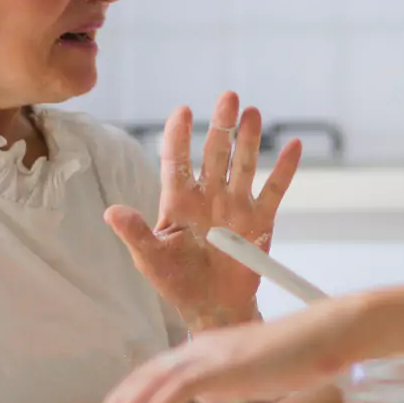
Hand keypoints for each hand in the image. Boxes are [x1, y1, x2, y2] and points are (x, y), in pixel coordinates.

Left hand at [56, 296, 371, 402]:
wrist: (326, 335)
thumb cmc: (296, 358)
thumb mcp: (246, 377)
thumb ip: (219, 388)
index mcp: (195, 353)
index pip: (142, 383)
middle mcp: (190, 351)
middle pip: (131, 387)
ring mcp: (201, 355)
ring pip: (140, 392)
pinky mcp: (214, 365)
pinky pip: (167, 397)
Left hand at [106, 92, 301, 330]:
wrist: (213, 306)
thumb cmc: (177, 282)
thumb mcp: (150, 259)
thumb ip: (135, 234)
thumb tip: (110, 212)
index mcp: (178, 201)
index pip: (176, 161)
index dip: (179, 136)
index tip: (182, 111)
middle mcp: (208, 196)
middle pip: (215, 153)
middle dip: (221, 125)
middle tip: (228, 97)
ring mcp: (236, 205)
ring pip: (243, 164)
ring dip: (248, 139)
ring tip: (252, 113)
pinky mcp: (260, 220)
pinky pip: (274, 191)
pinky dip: (284, 169)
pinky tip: (293, 146)